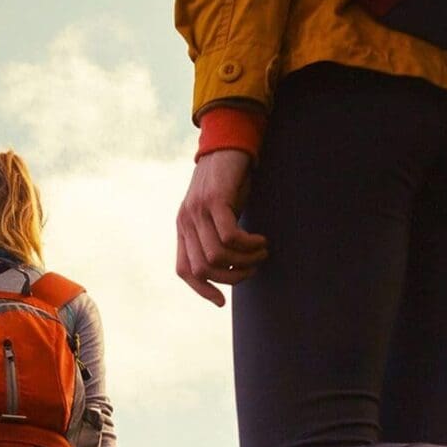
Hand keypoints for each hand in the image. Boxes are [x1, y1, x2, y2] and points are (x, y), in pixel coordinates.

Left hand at [174, 149, 267, 305]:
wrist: (228, 144)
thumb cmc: (229, 181)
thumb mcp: (217, 212)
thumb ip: (215, 235)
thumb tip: (230, 266)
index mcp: (184, 227)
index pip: (184, 270)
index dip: (202, 290)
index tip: (222, 301)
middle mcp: (186, 221)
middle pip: (203, 269)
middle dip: (233, 277)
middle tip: (254, 268)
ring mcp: (197, 211)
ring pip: (218, 256)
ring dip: (245, 261)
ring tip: (261, 252)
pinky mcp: (214, 200)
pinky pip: (230, 237)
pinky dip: (249, 245)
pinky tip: (261, 240)